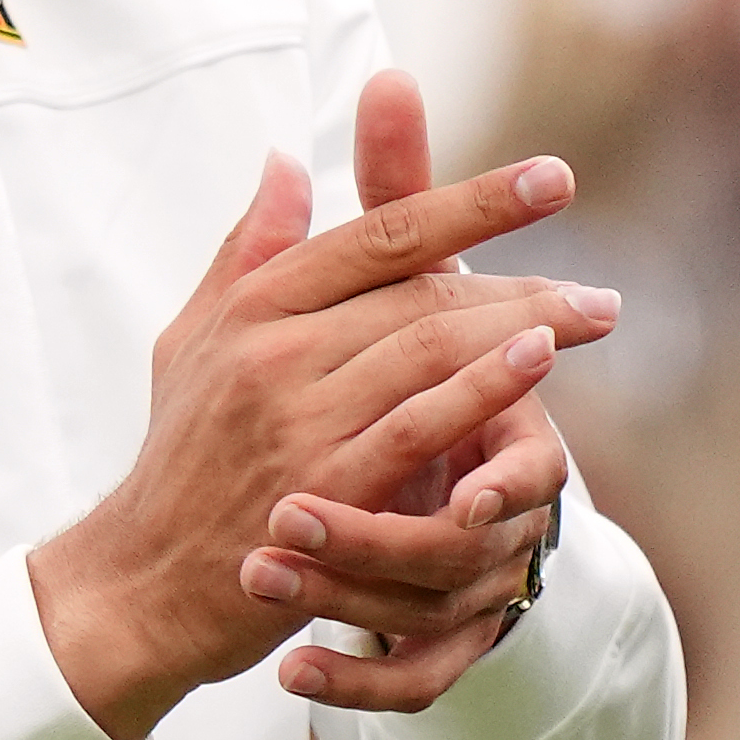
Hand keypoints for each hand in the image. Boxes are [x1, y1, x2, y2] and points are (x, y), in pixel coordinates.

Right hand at [28, 73, 619, 739]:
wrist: (143, 576)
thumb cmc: (183, 455)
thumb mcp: (195, 338)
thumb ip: (247, 252)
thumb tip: (283, 163)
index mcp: (249, 304)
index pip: (375, 233)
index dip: (468, 201)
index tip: (547, 179)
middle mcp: (270, 345)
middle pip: (417, 287)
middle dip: (518, 275)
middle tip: (596, 282)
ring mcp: (296, 414)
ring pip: (428, 345)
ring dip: (523, 324)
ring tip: (592, 314)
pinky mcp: (324, 484)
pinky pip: (419, 424)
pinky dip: (484, 387)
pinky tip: (538, 362)